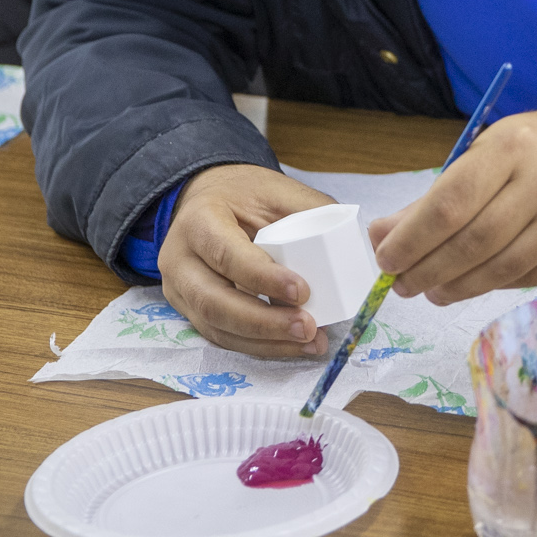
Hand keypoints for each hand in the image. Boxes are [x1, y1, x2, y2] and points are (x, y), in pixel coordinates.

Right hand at [156, 164, 338, 357]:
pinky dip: (259, 346)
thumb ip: (310, 212)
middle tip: (308, 328)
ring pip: (217, 328)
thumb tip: (356, 244)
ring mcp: (180, 290)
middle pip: (214, 303)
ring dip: (266, 343)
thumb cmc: (244, 195)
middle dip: (264, 323)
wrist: (209, 202)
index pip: (225, 255)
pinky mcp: (191, 312)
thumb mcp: (276, 190)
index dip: (262, 278)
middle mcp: (180, 260)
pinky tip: (292, 346)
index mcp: (198, 221)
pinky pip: (223, 337)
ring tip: (310, 343)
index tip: (302, 291)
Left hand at [370, 98, 536, 305]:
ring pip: (501, 270)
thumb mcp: (495, 149)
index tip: (387, 258)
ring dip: (458, 287)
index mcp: (516, 145)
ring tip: (434, 290)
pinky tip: (479, 281)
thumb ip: (439, 195)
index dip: (412, 238)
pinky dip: (497, 285)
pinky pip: (531, 279)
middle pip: (473, 243)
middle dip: (428, 270)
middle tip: (404, 284)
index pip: (451, 203)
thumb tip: (383, 236)